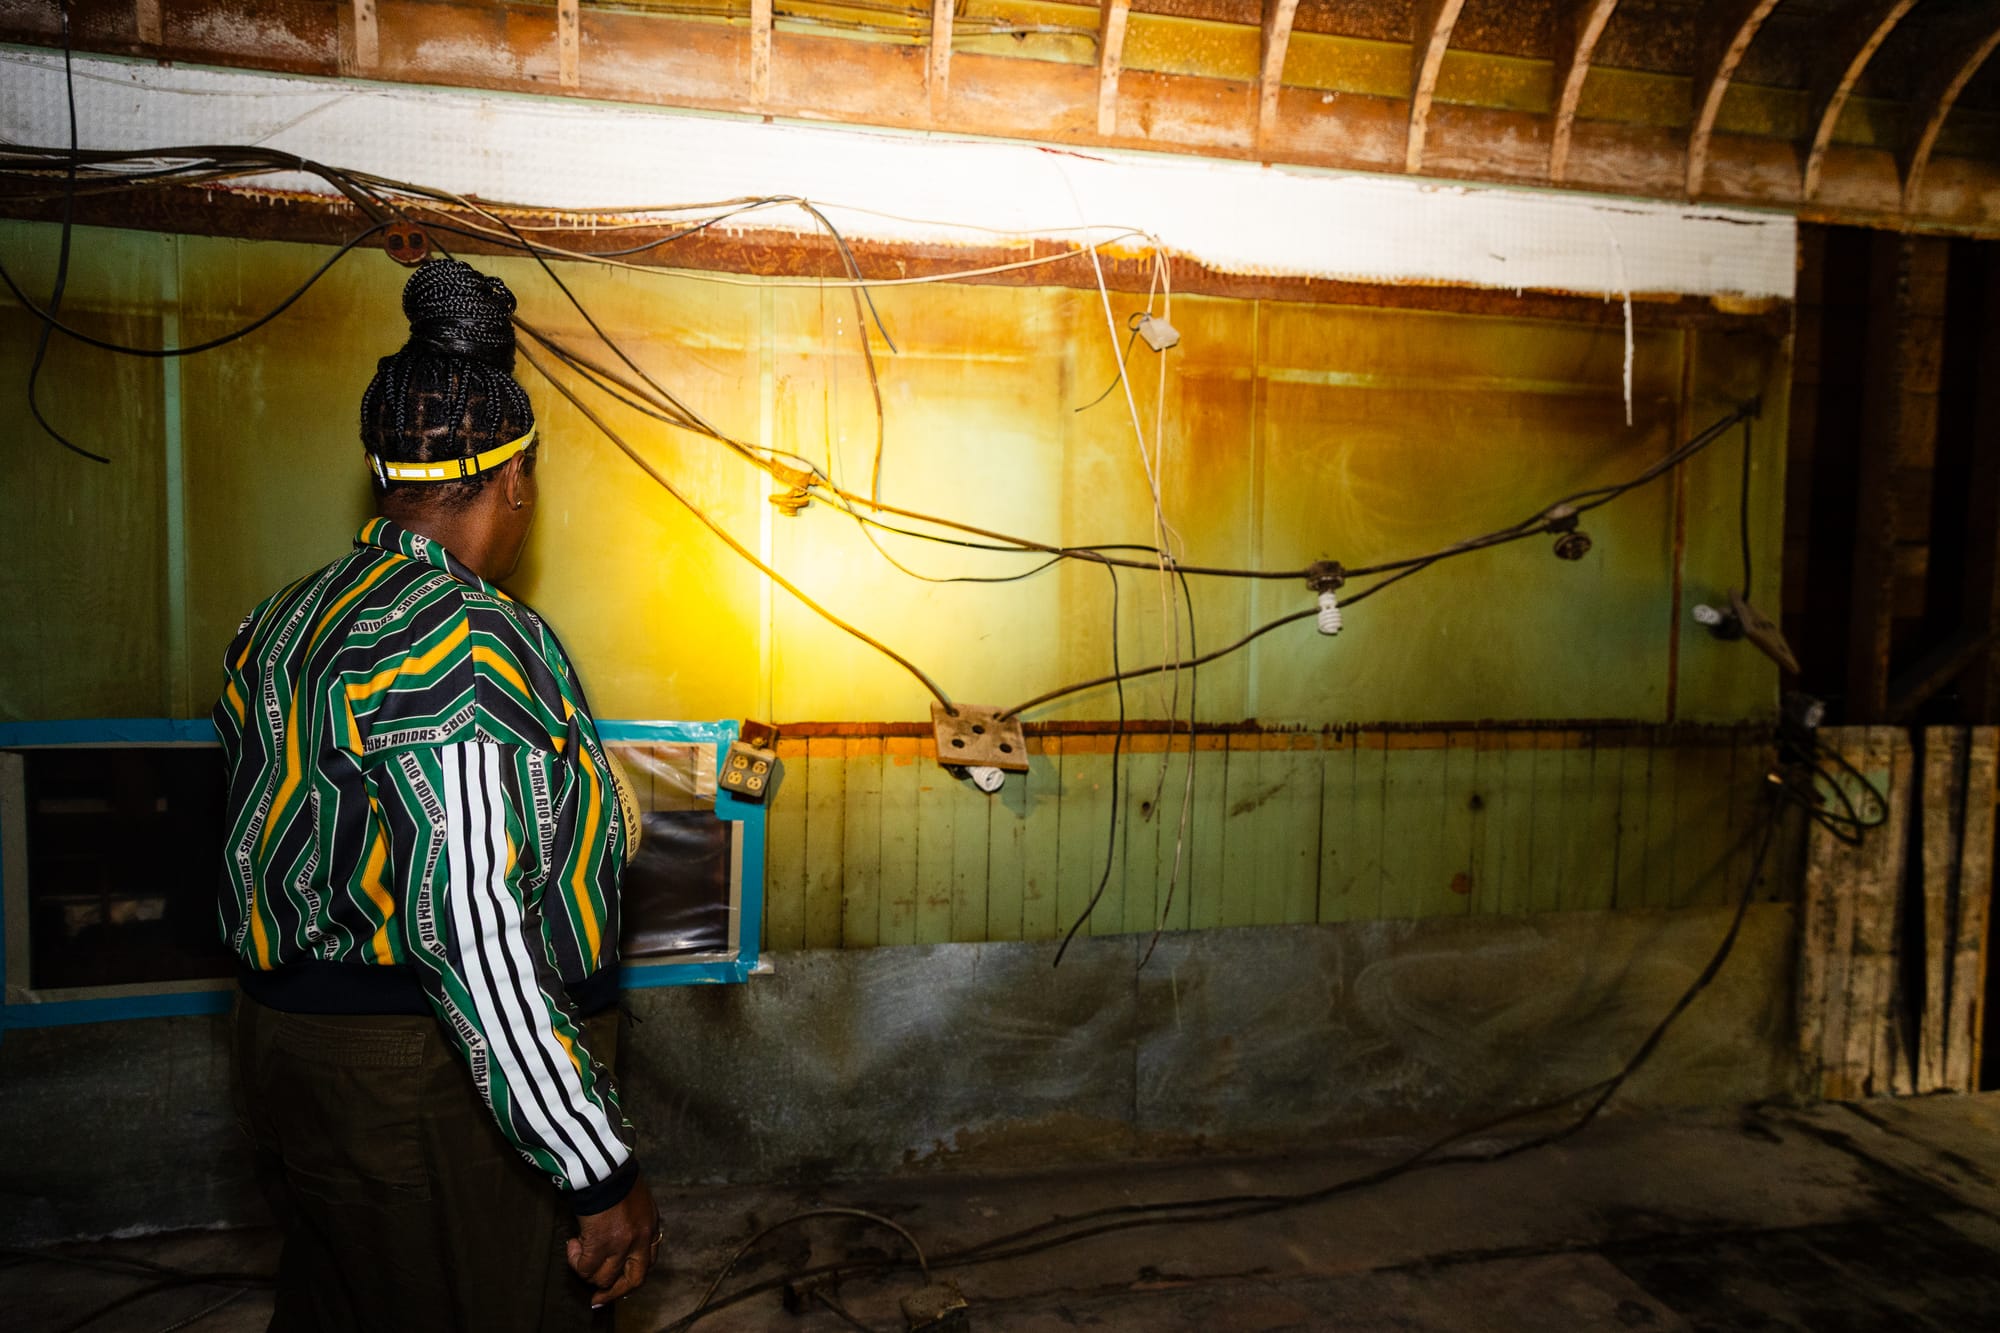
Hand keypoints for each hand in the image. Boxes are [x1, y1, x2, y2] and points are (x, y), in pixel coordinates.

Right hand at [567, 1173, 660, 1307]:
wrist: (604, 1167)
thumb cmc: (616, 1175)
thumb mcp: (635, 1198)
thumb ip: (632, 1219)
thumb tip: (617, 1233)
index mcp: (651, 1225)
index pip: (649, 1261)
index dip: (633, 1275)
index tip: (620, 1282)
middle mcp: (641, 1239)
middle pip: (634, 1280)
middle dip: (615, 1292)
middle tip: (598, 1297)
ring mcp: (622, 1245)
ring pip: (605, 1278)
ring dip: (588, 1272)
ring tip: (578, 1253)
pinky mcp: (600, 1245)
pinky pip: (586, 1268)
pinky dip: (575, 1261)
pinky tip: (571, 1244)